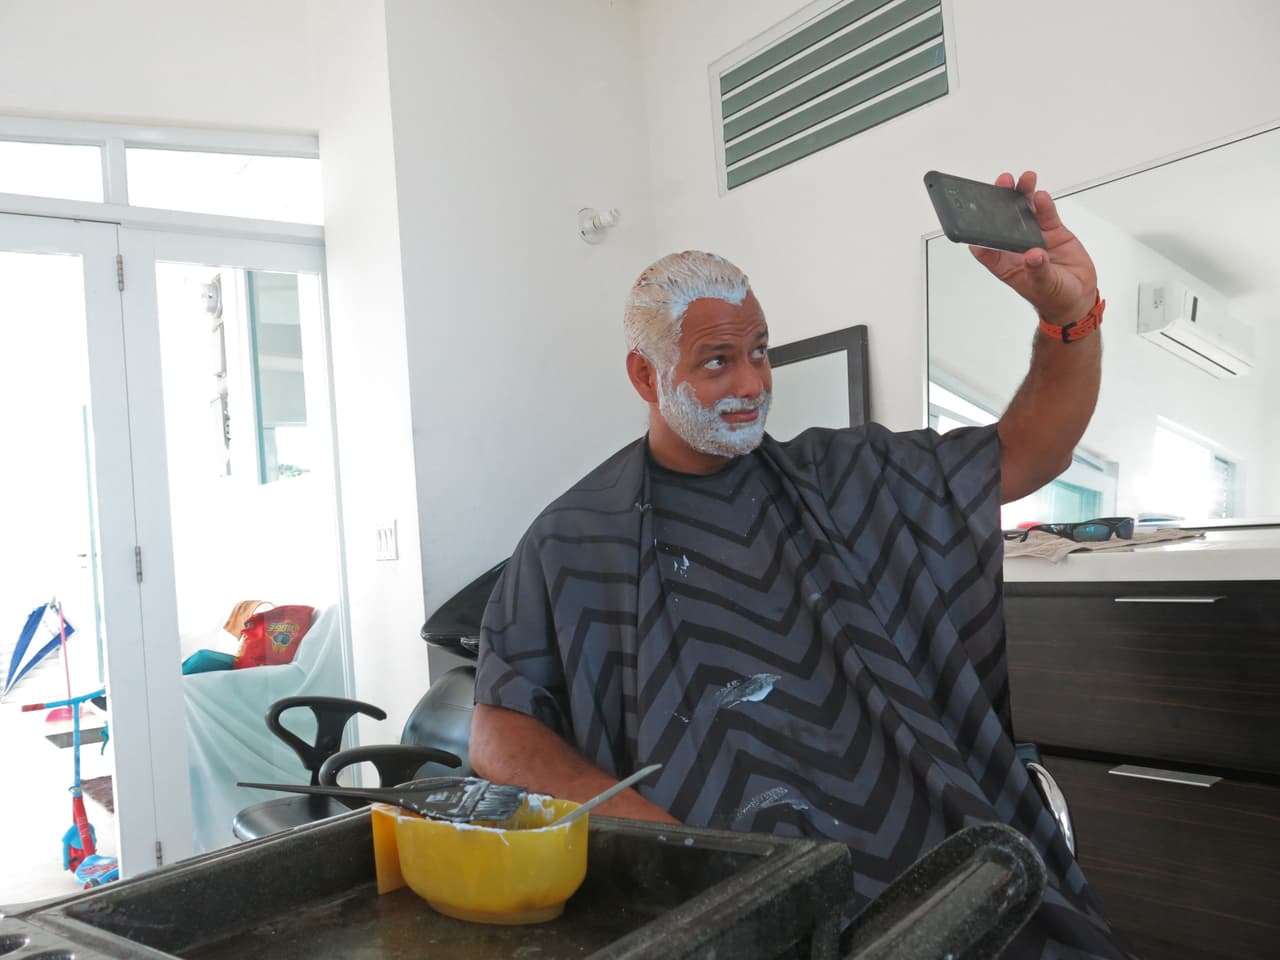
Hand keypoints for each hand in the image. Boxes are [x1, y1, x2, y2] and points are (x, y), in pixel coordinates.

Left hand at [969, 171, 1097, 327]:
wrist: (1079, 295)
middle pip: (1002, 221)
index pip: (984, 245)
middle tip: (1001, 184)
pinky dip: (1043, 204)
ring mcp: (1034, 236)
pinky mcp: (1052, 231)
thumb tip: (1033, 255)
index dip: (976, 231)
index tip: (972, 215)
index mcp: (1005, 263)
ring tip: (1022, 181)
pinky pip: (1045, 213)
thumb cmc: (1054, 297)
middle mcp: (1016, 247)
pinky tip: (1040, 196)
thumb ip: (1038, 270)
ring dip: (1021, 194)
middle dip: (999, 202)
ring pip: (1023, 211)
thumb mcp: (1044, 286)